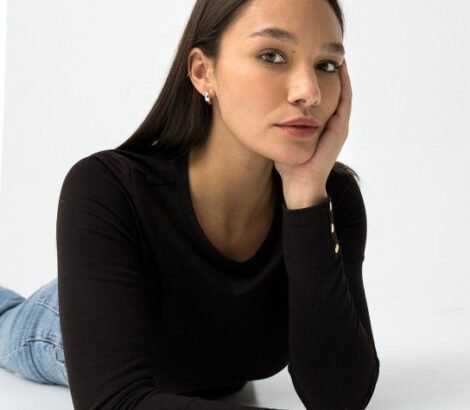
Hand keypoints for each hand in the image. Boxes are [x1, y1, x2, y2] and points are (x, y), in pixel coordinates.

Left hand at [274, 60, 352, 206]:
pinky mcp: (339, 130)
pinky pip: (345, 101)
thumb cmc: (288, 164)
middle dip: (329, 71)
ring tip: (335, 54)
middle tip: (324, 51)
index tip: (309, 60)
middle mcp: (331, 122)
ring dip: (339, 73)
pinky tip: (339, 68)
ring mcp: (337, 126)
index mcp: (318, 124)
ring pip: (342, 92)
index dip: (318, 77)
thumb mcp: (280, 136)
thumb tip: (258, 107)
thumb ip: (275, 123)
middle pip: (333, 90)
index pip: (321, 95)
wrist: (299, 185)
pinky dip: (343, 84)